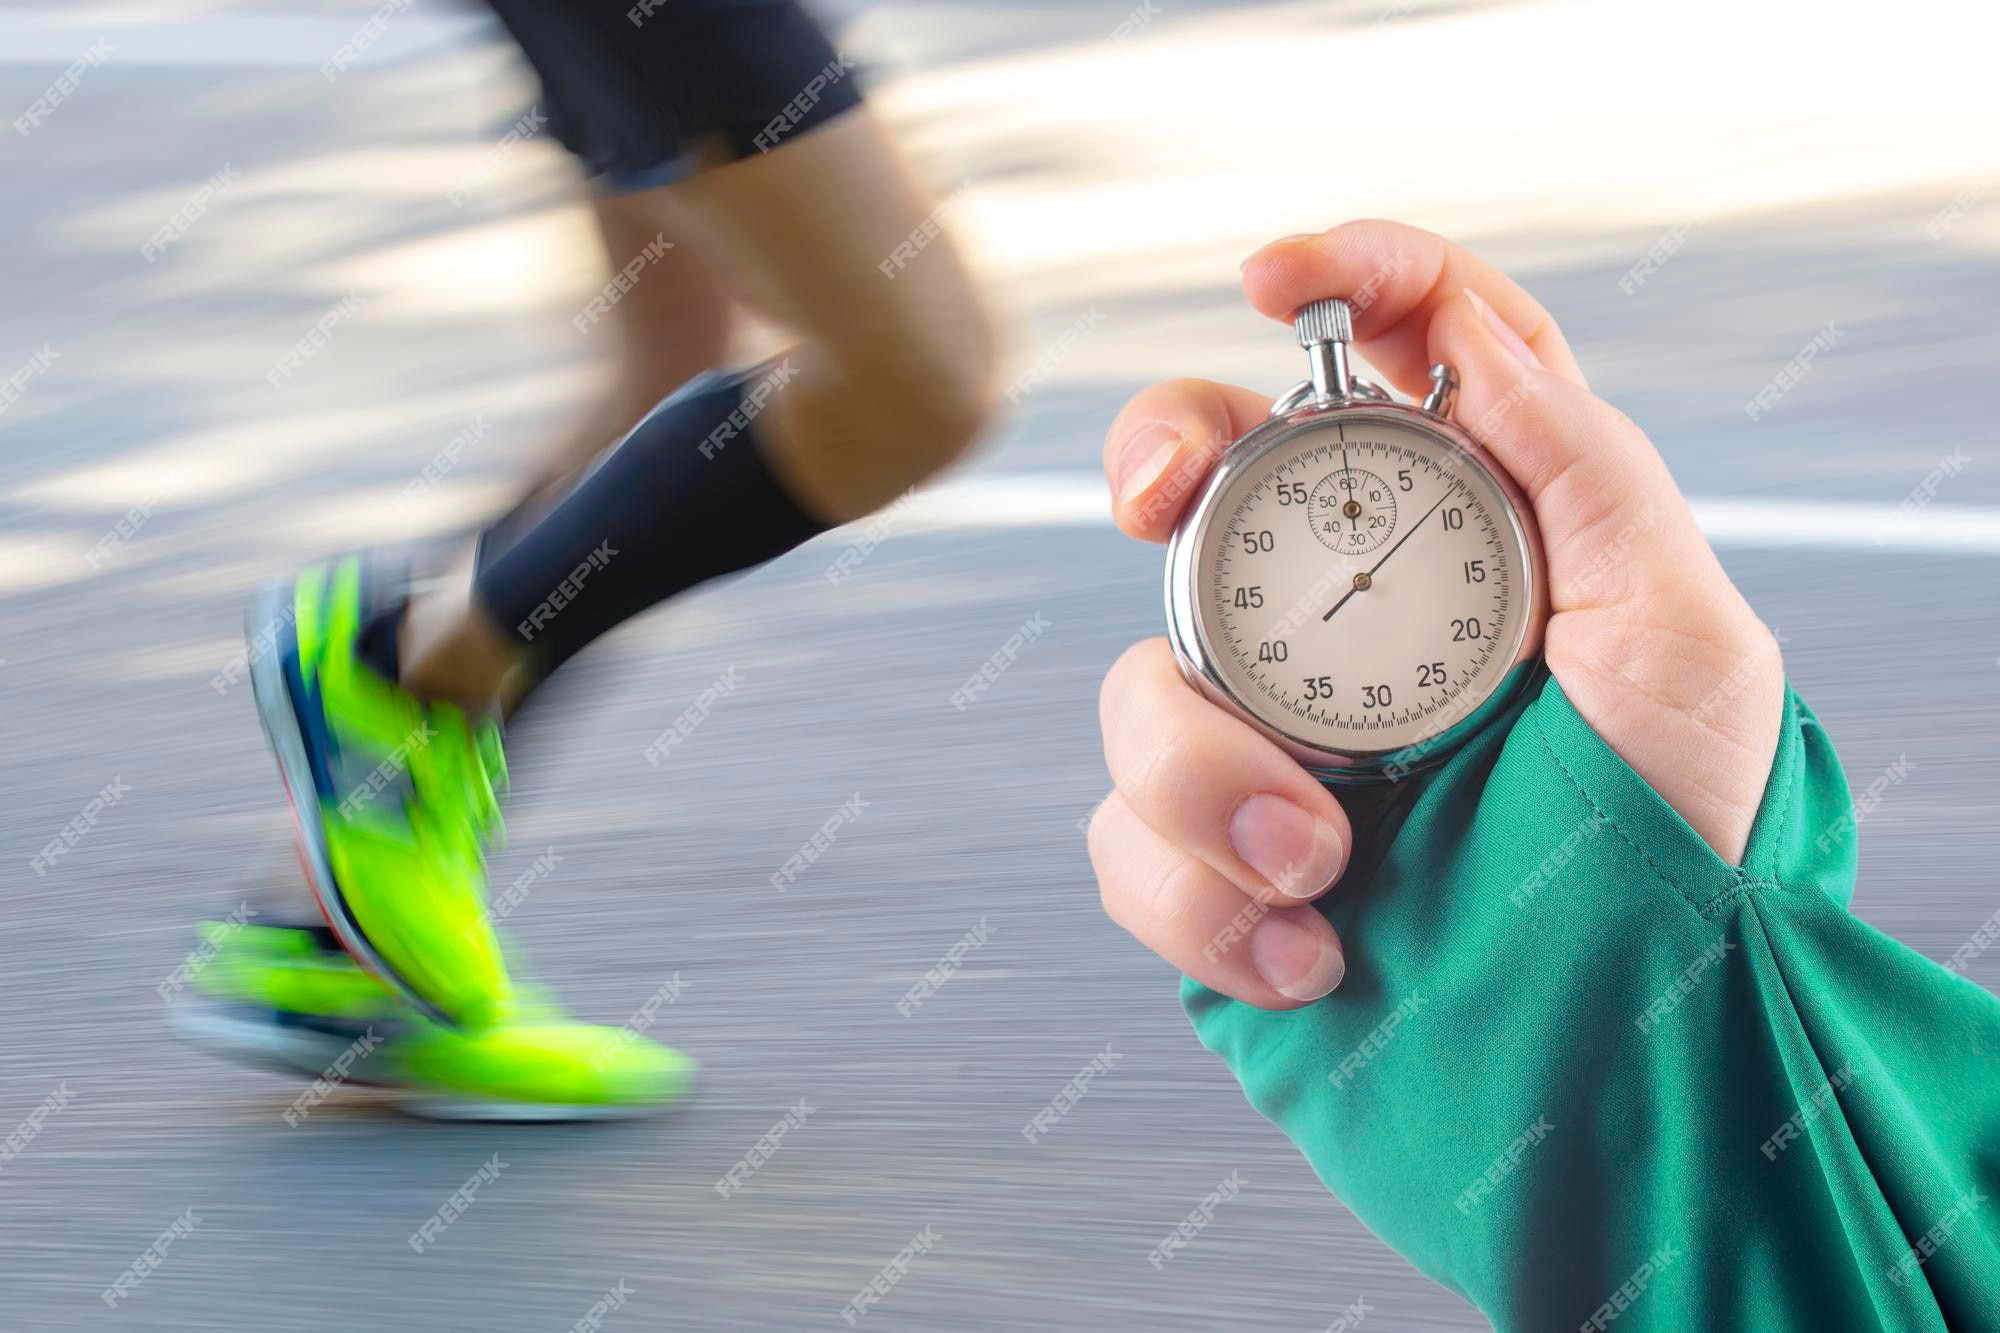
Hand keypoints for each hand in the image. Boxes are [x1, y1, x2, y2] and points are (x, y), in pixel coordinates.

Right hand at [1088, 220, 1783, 1009]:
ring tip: (1321, 862)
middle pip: (1201, 474)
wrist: (1624, 1057)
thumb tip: (1466, 334)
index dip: (1337, 277)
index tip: (1273, 281)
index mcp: (1476, 534)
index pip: (1398, 355)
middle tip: (1160, 508)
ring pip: (1136, 684)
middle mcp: (1353, 617)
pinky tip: (1312, 953)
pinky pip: (1129, 846)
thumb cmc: (1680, 839)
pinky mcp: (1220, 859)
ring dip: (1203, 772)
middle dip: (1154, 462)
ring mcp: (1273, 737)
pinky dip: (1204, 904)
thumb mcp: (1680, 637)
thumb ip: (1581, 468)